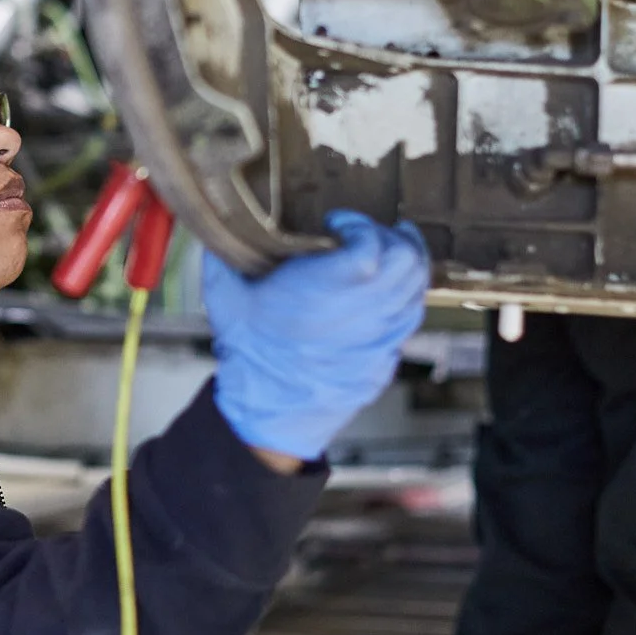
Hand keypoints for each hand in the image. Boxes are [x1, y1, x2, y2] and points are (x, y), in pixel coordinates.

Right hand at [203, 211, 429, 461]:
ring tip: (393, 251)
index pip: (370, 245)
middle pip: (406, 262)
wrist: (267, 412)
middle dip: (392, 238)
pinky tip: (389, 291)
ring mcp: (379, 338)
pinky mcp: (385, 357)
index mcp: (324, 290)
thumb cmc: (250, 355)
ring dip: (408, 265)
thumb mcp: (225, 297)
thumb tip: (219, 229)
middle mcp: (361, 313)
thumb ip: (223, 255)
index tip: (339, 222)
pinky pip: (410, 319)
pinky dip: (406, 297)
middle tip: (373, 232)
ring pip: (416, 290)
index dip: (359, 226)